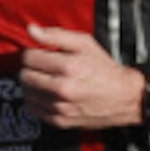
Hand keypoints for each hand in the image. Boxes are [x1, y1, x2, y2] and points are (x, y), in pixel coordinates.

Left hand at [19, 24, 144, 130]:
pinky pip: (33, 110)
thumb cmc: (105, 69)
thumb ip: (55, 35)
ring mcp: (60, 107)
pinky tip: (46, 94)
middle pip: (24, 76)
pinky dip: (36, 101)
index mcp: (68, 66)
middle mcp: (62, 88)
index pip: (28, 57)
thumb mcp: (85, 44)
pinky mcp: (60, 121)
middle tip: (41, 67)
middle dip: (30, 68)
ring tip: (44, 80)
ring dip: (32, 85)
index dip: (31, 53)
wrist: (124, 98)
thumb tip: (31, 30)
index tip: (38, 54)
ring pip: (27, 93)